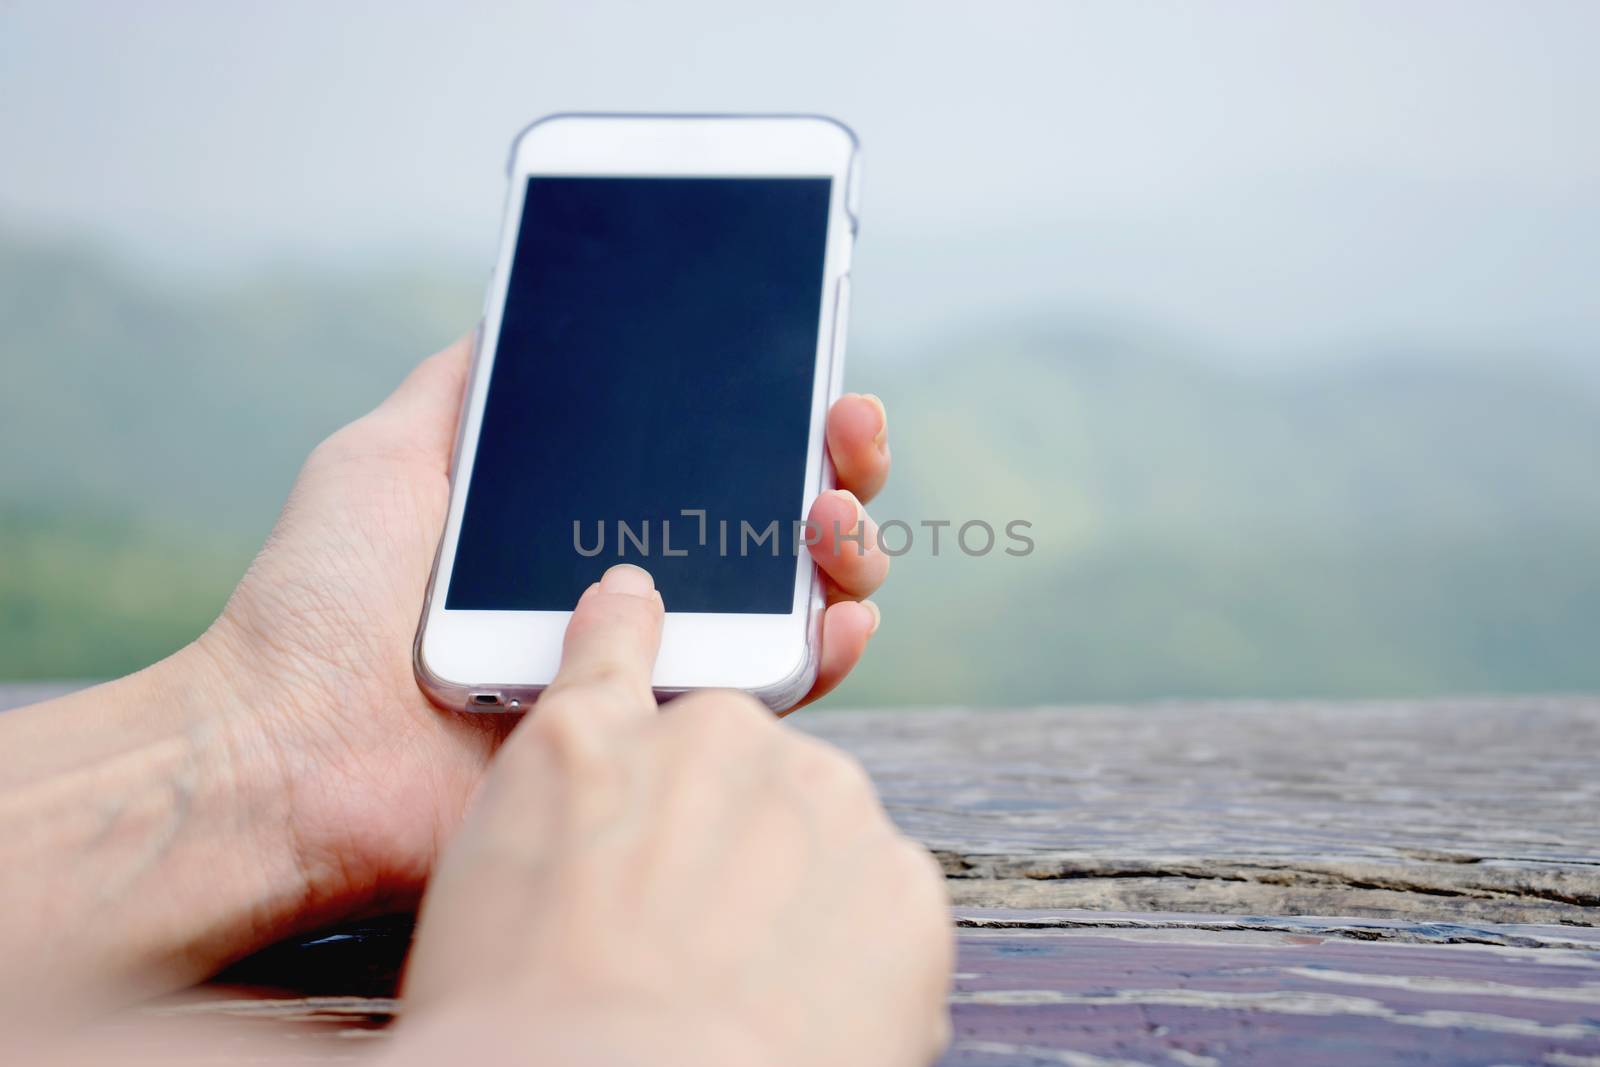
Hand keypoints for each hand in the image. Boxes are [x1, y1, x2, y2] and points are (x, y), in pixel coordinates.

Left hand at [199, 336, 895, 924]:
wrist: (287, 747)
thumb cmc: (318, 603)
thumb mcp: (385, 457)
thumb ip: (463, 389)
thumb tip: (512, 307)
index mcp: (581, 525)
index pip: (707, 460)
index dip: (773, 414)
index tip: (813, 369)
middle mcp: (631, 591)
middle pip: (769, 523)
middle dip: (833, 467)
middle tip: (847, 430)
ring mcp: (650, 666)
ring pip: (791, 603)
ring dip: (845, 550)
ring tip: (836, 517)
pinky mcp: (654, 741)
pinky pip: (770, 698)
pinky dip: (828, 654)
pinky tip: (842, 614)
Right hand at [394, 564, 950, 1066]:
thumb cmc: (514, 1024)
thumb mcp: (467, 884)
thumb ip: (522, 795)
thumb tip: (568, 716)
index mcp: (587, 739)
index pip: (614, 642)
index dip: (626, 627)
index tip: (636, 603)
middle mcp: (712, 740)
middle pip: (733, 762)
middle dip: (719, 823)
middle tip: (683, 926)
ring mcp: (820, 802)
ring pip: (813, 829)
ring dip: (789, 883)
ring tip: (740, 982)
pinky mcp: (899, 878)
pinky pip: (876, 899)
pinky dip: (849, 946)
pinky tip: (796, 1007)